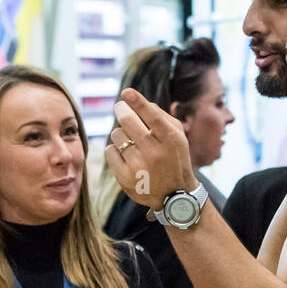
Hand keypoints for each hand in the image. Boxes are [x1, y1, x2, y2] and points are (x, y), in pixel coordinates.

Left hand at [102, 88, 199, 209]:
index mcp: (170, 139)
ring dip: (120, 132)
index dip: (137, 101)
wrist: (174, 195)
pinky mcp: (124, 178)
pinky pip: (109, 151)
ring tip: (131, 140)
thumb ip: (160, 117)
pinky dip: (114, 148)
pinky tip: (124, 154)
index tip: (126, 92)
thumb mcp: (177, 136)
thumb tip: (135, 101)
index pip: (151, 115)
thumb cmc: (174, 157)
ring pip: (116, 134)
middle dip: (122, 110)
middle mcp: (154, 152)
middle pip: (127, 121)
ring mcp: (138, 166)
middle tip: (121, 107)